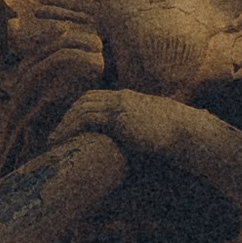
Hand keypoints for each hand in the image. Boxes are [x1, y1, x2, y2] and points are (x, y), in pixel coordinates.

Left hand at [54, 87, 211, 167]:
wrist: (188, 133)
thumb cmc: (176, 135)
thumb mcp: (153, 128)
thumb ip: (139, 130)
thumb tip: (134, 144)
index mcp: (129, 98)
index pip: (96, 97)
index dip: (79, 109)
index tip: (69, 124)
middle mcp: (122, 98)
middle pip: (85, 99)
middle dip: (68, 114)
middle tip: (55, 132)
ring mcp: (120, 105)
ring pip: (82, 107)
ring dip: (65, 122)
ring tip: (53, 139)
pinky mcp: (119, 117)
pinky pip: (87, 117)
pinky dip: (71, 127)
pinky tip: (63, 139)